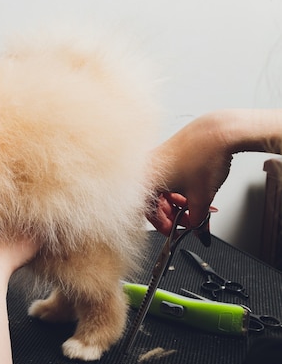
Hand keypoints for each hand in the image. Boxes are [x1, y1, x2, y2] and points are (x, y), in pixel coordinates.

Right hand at [148, 109, 281, 242]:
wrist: (218, 131)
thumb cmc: (204, 155)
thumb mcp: (201, 198)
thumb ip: (198, 222)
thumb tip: (198, 232)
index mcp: (146, 180)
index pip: (149, 213)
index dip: (165, 226)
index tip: (177, 232)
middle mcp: (145, 170)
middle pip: (155, 202)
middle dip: (175, 214)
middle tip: (192, 222)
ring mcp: (154, 160)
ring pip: (162, 190)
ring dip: (180, 203)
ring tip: (198, 207)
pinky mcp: (164, 154)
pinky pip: (166, 178)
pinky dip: (179, 189)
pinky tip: (194, 193)